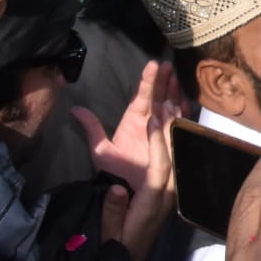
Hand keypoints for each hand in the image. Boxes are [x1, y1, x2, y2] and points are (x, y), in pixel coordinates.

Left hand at [74, 60, 182, 193]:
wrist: (130, 196)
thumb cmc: (117, 173)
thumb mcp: (101, 152)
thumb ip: (92, 129)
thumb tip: (75, 109)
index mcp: (134, 121)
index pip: (142, 96)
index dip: (148, 80)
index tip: (153, 64)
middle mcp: (150, 123)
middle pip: (159, 97)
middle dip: (164, 81)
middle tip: (168, 65)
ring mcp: (162, 131)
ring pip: (171, 107)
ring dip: (175, 93)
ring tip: (177, 78)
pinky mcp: (173, 142)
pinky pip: (180, 125)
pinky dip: (183, 114)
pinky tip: (185, 103)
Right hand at [99, 112, 175, 260]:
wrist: (131, 258)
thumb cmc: (119, 242)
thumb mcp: (110, 230)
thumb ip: (113, 208)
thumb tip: (114, 188)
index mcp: (153, 200)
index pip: (159, 167)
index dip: (157, 143)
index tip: (152, 121)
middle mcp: (169, 192)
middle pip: (174, 154)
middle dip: (170, 127)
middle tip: (166, 99)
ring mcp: (174, 190)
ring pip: (179, 153)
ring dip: (175, 128)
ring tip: (172, 102)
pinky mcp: (173, 189)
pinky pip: (178, 158)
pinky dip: (177, 138)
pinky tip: (177, 119)